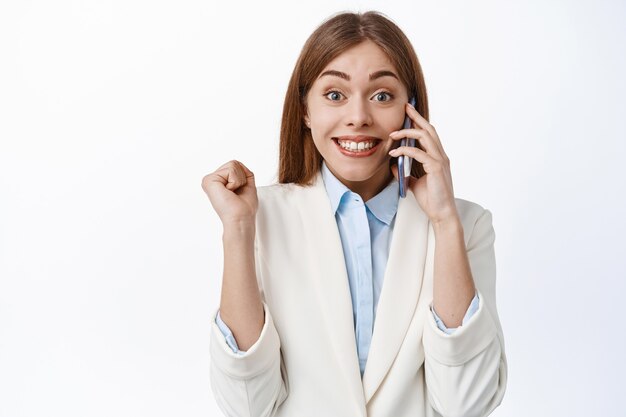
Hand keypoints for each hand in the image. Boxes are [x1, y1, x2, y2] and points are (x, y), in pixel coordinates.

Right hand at [201, 160, 257, 225]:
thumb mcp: (247, 185)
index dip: (243, 177)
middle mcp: (212, 180)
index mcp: (219, 182)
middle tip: (236, 193)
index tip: (239, 192)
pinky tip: (229, 192)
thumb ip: (243, 172)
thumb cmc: (244, 208)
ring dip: (239, 180)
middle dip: (241, 177)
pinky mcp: (209, 180)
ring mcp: (209, 180)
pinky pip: (231, 169)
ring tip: (232, 193)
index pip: (235, 165)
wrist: (240, 218)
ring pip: (233, 164)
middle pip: (234, 163)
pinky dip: (235, 181)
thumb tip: (238, 163)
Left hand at [388, 102, 457, 224]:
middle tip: (405, 108)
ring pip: (425, 137)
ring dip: (407, 132)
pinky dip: (405, 150)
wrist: (442, 213)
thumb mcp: (414, 183)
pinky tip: (394, 153)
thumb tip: (393, 165)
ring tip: (392, 134)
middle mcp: (441, 156)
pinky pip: (419, 153)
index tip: (409, 113)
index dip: (419, 122)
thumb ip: (406, 173)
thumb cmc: (432, 199)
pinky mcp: (436, 168)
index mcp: (438, 157)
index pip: (429, 134)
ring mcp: (440, 161)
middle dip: (416, 117)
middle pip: (429, 129)